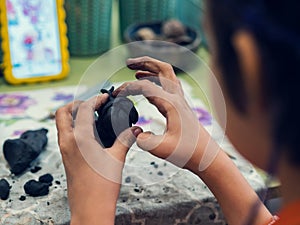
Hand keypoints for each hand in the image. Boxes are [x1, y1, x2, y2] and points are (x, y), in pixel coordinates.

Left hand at [55, 94, 141, 224]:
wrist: (90, 209)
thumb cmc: (103, 186)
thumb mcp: (117, 159)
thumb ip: (125, 139)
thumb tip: (135, 128)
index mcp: (79, 138)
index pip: (83, 109)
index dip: (95, 99)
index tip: (105, 97)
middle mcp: (67, 142)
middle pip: (62, 113)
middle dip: (76, 104)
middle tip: (92, 104)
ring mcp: (65, 150)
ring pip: (62, 124)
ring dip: (73, 115)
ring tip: (92, 116)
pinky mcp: (66, 158)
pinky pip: (65, 135)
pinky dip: (73, 127)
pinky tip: (91, 133)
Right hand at [114, 57, 218, 170]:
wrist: (207, 157)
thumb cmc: (189, 153)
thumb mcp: (162, 149)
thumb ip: (144, 140)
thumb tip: (138, 133)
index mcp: (171, 104)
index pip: (146, 87)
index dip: (128, 88)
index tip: (116, 95)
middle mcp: (177, 98)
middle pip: (162, 69)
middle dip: (144, 62)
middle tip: (128, 63)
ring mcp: (180, 100)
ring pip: (167, 75)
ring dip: (151, 68)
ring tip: (135, 71)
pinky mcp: (181, 106)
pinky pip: (168, 85)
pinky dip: (156, 80)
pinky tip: (148, 87)